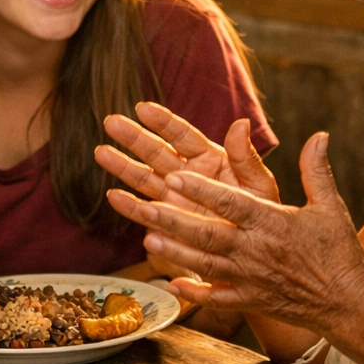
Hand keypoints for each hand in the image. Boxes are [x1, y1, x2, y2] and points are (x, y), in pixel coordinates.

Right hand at [96, 104, 278, 221]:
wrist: (257, 254)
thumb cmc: (263, 216)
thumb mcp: (260, 187)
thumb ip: (247, 159)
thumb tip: (241, 123)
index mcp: (211, 159)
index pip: (183, 136)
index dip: (163, 122)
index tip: (143, 108)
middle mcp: (188, 175)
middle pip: (157, 152)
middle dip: (133, 137)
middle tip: (111, 122)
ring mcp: (175, 198)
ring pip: (145, 178)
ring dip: (122, 166)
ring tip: (100, 152)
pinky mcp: (169, 223)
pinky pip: (146, 213)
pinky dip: (130, 207)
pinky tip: (113, 197)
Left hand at [106, 131, 363, 335]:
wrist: (349, 304)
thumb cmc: (338, 252)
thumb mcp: (330, 207)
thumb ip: (316, 170)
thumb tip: (320, 134)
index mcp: (273, 223)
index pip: (232, 203)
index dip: (203, 191)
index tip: (175, 176)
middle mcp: (257, 251)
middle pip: (210, 234)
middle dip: (175, 221)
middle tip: (146, 208)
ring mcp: (251, 279)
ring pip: (206, 264)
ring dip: (176, 253)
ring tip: (147, 240)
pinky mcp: (251, 300)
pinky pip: (218, 298)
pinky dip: (195, 293)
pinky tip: (173, 284)